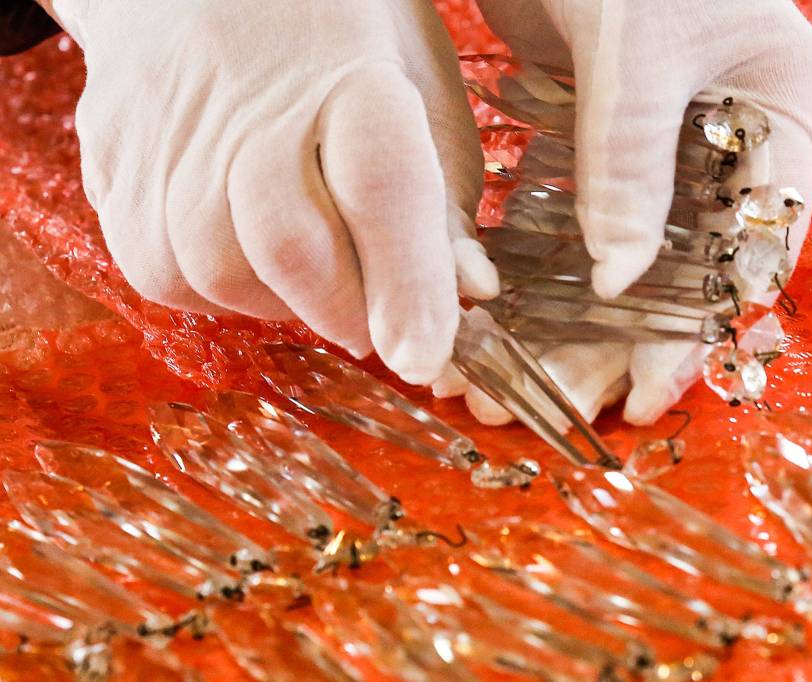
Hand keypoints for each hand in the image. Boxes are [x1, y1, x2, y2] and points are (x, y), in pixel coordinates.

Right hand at [41, 0, 498, 384]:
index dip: (405, 284)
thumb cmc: (340, 49)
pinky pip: (162, 273)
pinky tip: (246, 249)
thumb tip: (468, 294)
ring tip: (309, 262)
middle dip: (344, 312)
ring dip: (279, 301)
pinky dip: (218, 288)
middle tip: (374, 321)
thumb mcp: (422, 99)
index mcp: (351, 75)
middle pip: (288, 247)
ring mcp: (165, 134)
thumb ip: (442, 205)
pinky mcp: (108, 162)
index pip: (381, 189)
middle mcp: (248, 104)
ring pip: (216, 274)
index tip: (423, 360)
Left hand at [451, 0, 811, 424]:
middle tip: (563, 404)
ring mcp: (652, 142)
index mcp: (775, 109)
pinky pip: (564, 217)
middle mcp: (720, 136)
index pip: (754, 241)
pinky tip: (494, 318)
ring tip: (511, 381)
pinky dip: (529, 266)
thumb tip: (616, 277)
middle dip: (616, 340)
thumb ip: (631, 159)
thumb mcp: (641, 45)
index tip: (652, 389)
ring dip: (563, 318)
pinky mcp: (587, 136)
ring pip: (614, 255)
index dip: (704, 322)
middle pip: (676, 268)